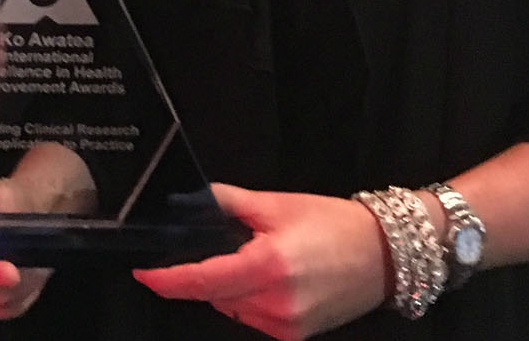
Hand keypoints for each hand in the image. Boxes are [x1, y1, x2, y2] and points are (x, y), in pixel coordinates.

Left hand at [134, 185, 386, 339]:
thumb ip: (227, 202)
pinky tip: (270, 277)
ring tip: (260, 257)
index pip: (203, 279)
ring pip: (231, 307)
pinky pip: (252, 316)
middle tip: (228, 243)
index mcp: (268, 267)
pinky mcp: (294, 335)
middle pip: (214, 293)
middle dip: (207, 271)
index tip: (145, 273)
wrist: (384, 254)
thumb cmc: (334, 224)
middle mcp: (275, 303)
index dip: (168, 279)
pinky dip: (248, 298)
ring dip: (228, 286)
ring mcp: (286, 324)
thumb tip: (190, 202)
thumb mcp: (276, 205)